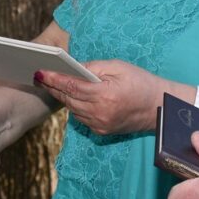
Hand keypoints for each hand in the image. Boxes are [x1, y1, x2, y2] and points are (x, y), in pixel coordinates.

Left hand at [35, 59, 162, 134]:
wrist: (160, 107)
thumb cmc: (141, 82)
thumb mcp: (118, 67)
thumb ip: (93, 67)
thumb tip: (72, 66)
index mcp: (104, 95)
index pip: (71, 86)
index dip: (54, 78)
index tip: (40, 71)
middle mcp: (100, 113)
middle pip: (68, 99)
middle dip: (53, 87)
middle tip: (39, 76)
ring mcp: (100, 124)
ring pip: (72, 109)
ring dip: (62, 97)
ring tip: (49, 83)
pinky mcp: (102, 131)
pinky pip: (81, 117)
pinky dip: (74, 106)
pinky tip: (68, 96)